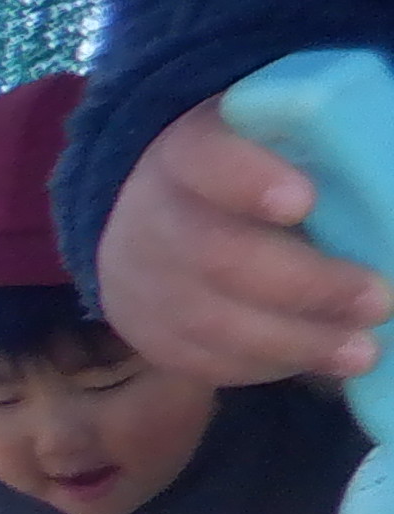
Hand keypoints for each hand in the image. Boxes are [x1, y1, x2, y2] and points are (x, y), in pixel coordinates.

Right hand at [95, 100, 390, 382]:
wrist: (151, 230)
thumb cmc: (243, 180)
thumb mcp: (271, 148)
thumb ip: (320, 156)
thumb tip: (383, 190)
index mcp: (187, 154)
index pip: (205, 159)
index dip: (249, 180)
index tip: (304, 201)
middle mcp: (153, 218)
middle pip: (217, 256)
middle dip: (306, 285)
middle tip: (380, 300)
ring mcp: (143, 283)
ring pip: (212, 322)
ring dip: (297, 342)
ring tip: (365, 350)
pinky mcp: (149, 336)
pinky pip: (206, 361)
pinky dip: (269, 366)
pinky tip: (321, 360)